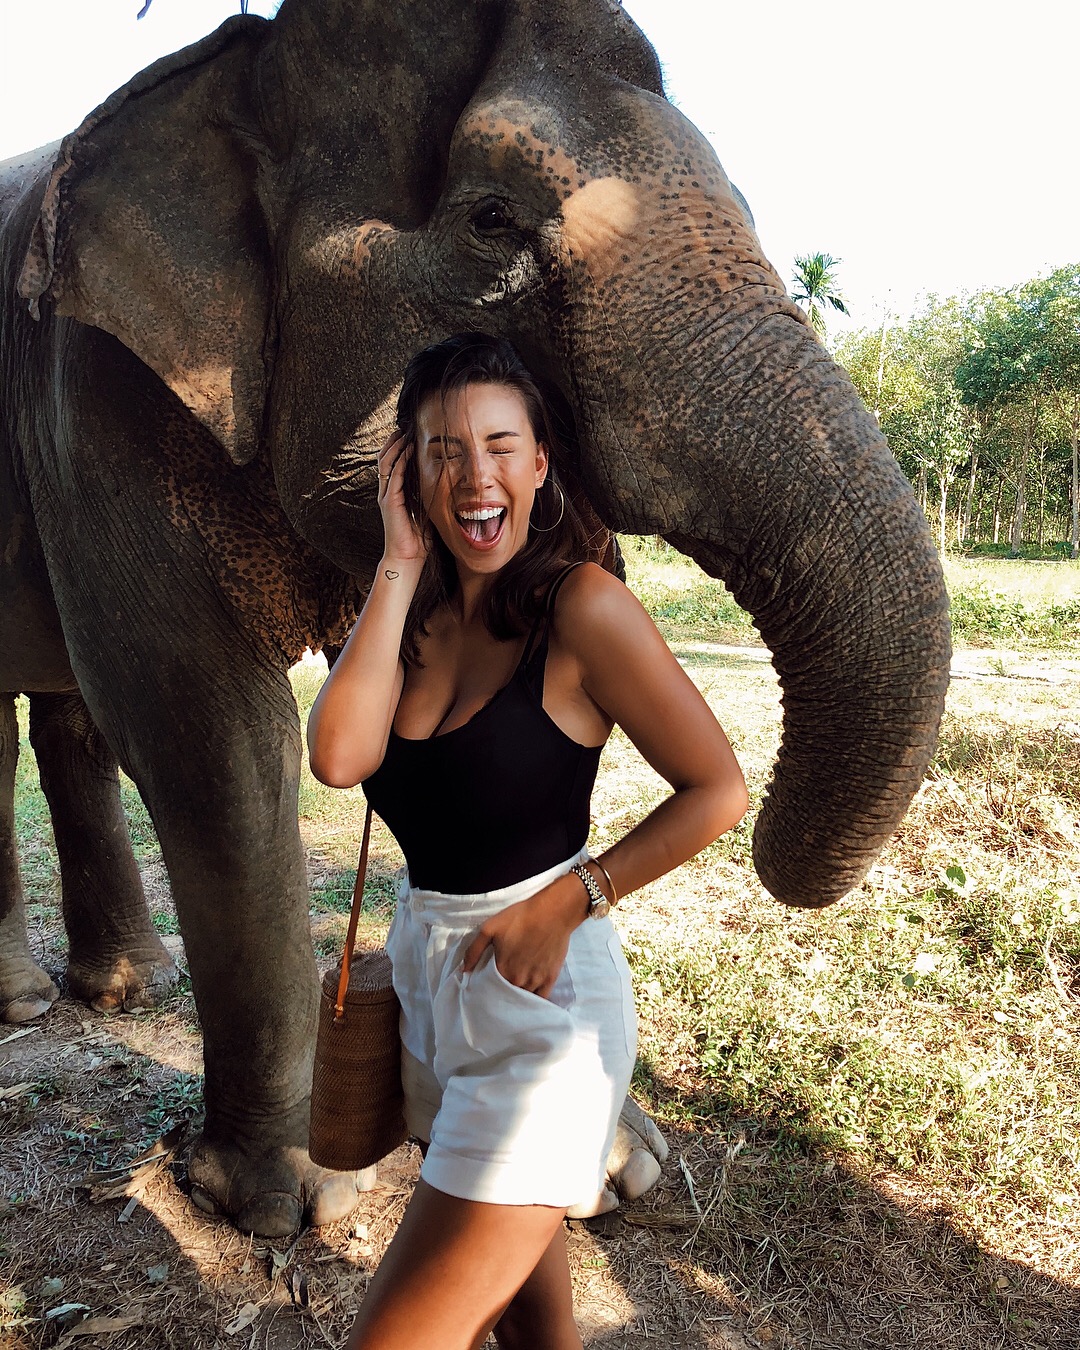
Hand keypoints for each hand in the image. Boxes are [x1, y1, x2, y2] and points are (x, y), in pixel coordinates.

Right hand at [376, 431, 427, 568]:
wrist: (407, 558)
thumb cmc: (418, 539)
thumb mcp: (425, 511)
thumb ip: (428, 497)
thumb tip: (444, 484)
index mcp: (394, 493)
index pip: (392, 463)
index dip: (398, 448)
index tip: (410, 434)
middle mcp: (387, 492)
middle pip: (385, 458)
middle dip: (393, 441)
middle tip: (404, 427)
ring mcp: (386, 496)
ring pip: (385, 462)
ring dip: (395, 446)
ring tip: (404, 432)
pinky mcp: (390, 501)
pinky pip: (393, 475)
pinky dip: (400, 460)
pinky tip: (409, 449)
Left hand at [461, 875, 584, 997]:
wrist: (552, 912)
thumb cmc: (520, 917)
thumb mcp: (490, 928)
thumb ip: (474, 950)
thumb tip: (464, 970)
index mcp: (503, 970)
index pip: (491, 989)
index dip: (488, 988)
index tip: (486, 986)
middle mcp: (519, 980)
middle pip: (507, 995)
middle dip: (502, 994)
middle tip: (500, 988)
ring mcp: (536, 981)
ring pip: (523, 998)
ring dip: (517, 997)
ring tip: (514, 992)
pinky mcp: (551, 978)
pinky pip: (541, 998)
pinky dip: (534, 1000)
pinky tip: (530, 999)